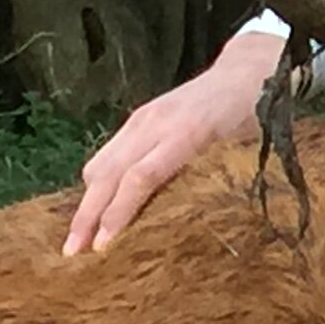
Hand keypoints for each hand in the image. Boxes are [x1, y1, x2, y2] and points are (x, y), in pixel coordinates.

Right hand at [63, 29, 288, 254]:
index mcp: (186, 133)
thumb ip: (217, 179)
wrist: (247, 72)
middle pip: (109, 173)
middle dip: (88, 214)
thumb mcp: (244, 150)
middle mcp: (155, 124)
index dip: (118, 213)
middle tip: (72, 251)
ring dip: (86, 201)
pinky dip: (96, 183)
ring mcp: (142, 118)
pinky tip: (93, 207)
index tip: (103, 246)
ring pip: (101, 163)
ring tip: (77, 237)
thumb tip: (192, 227)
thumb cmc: (252, 117)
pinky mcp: (138, 118)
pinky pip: (109, 153)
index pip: (141, 178)